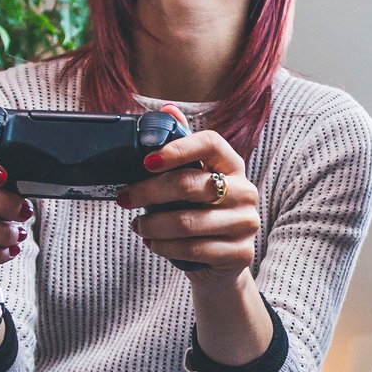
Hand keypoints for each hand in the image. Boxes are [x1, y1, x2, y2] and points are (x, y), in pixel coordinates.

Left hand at [118, 105, 262, 274]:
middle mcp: (245, 191)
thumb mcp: (194, 180)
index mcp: (233, 165)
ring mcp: (246, 223)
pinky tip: (154, 243)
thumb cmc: (202, 213)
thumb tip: (167, 109)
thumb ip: (181, 148)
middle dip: (148, 192)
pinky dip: (165, 247)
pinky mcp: (240, 253)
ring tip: (138, 226)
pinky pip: (193, 250)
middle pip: (190, 185)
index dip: (177, 149)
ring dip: (152, 225)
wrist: (223, 262)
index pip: (210, 143)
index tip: (147, 162)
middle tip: (125, 198)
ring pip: (187, 222)